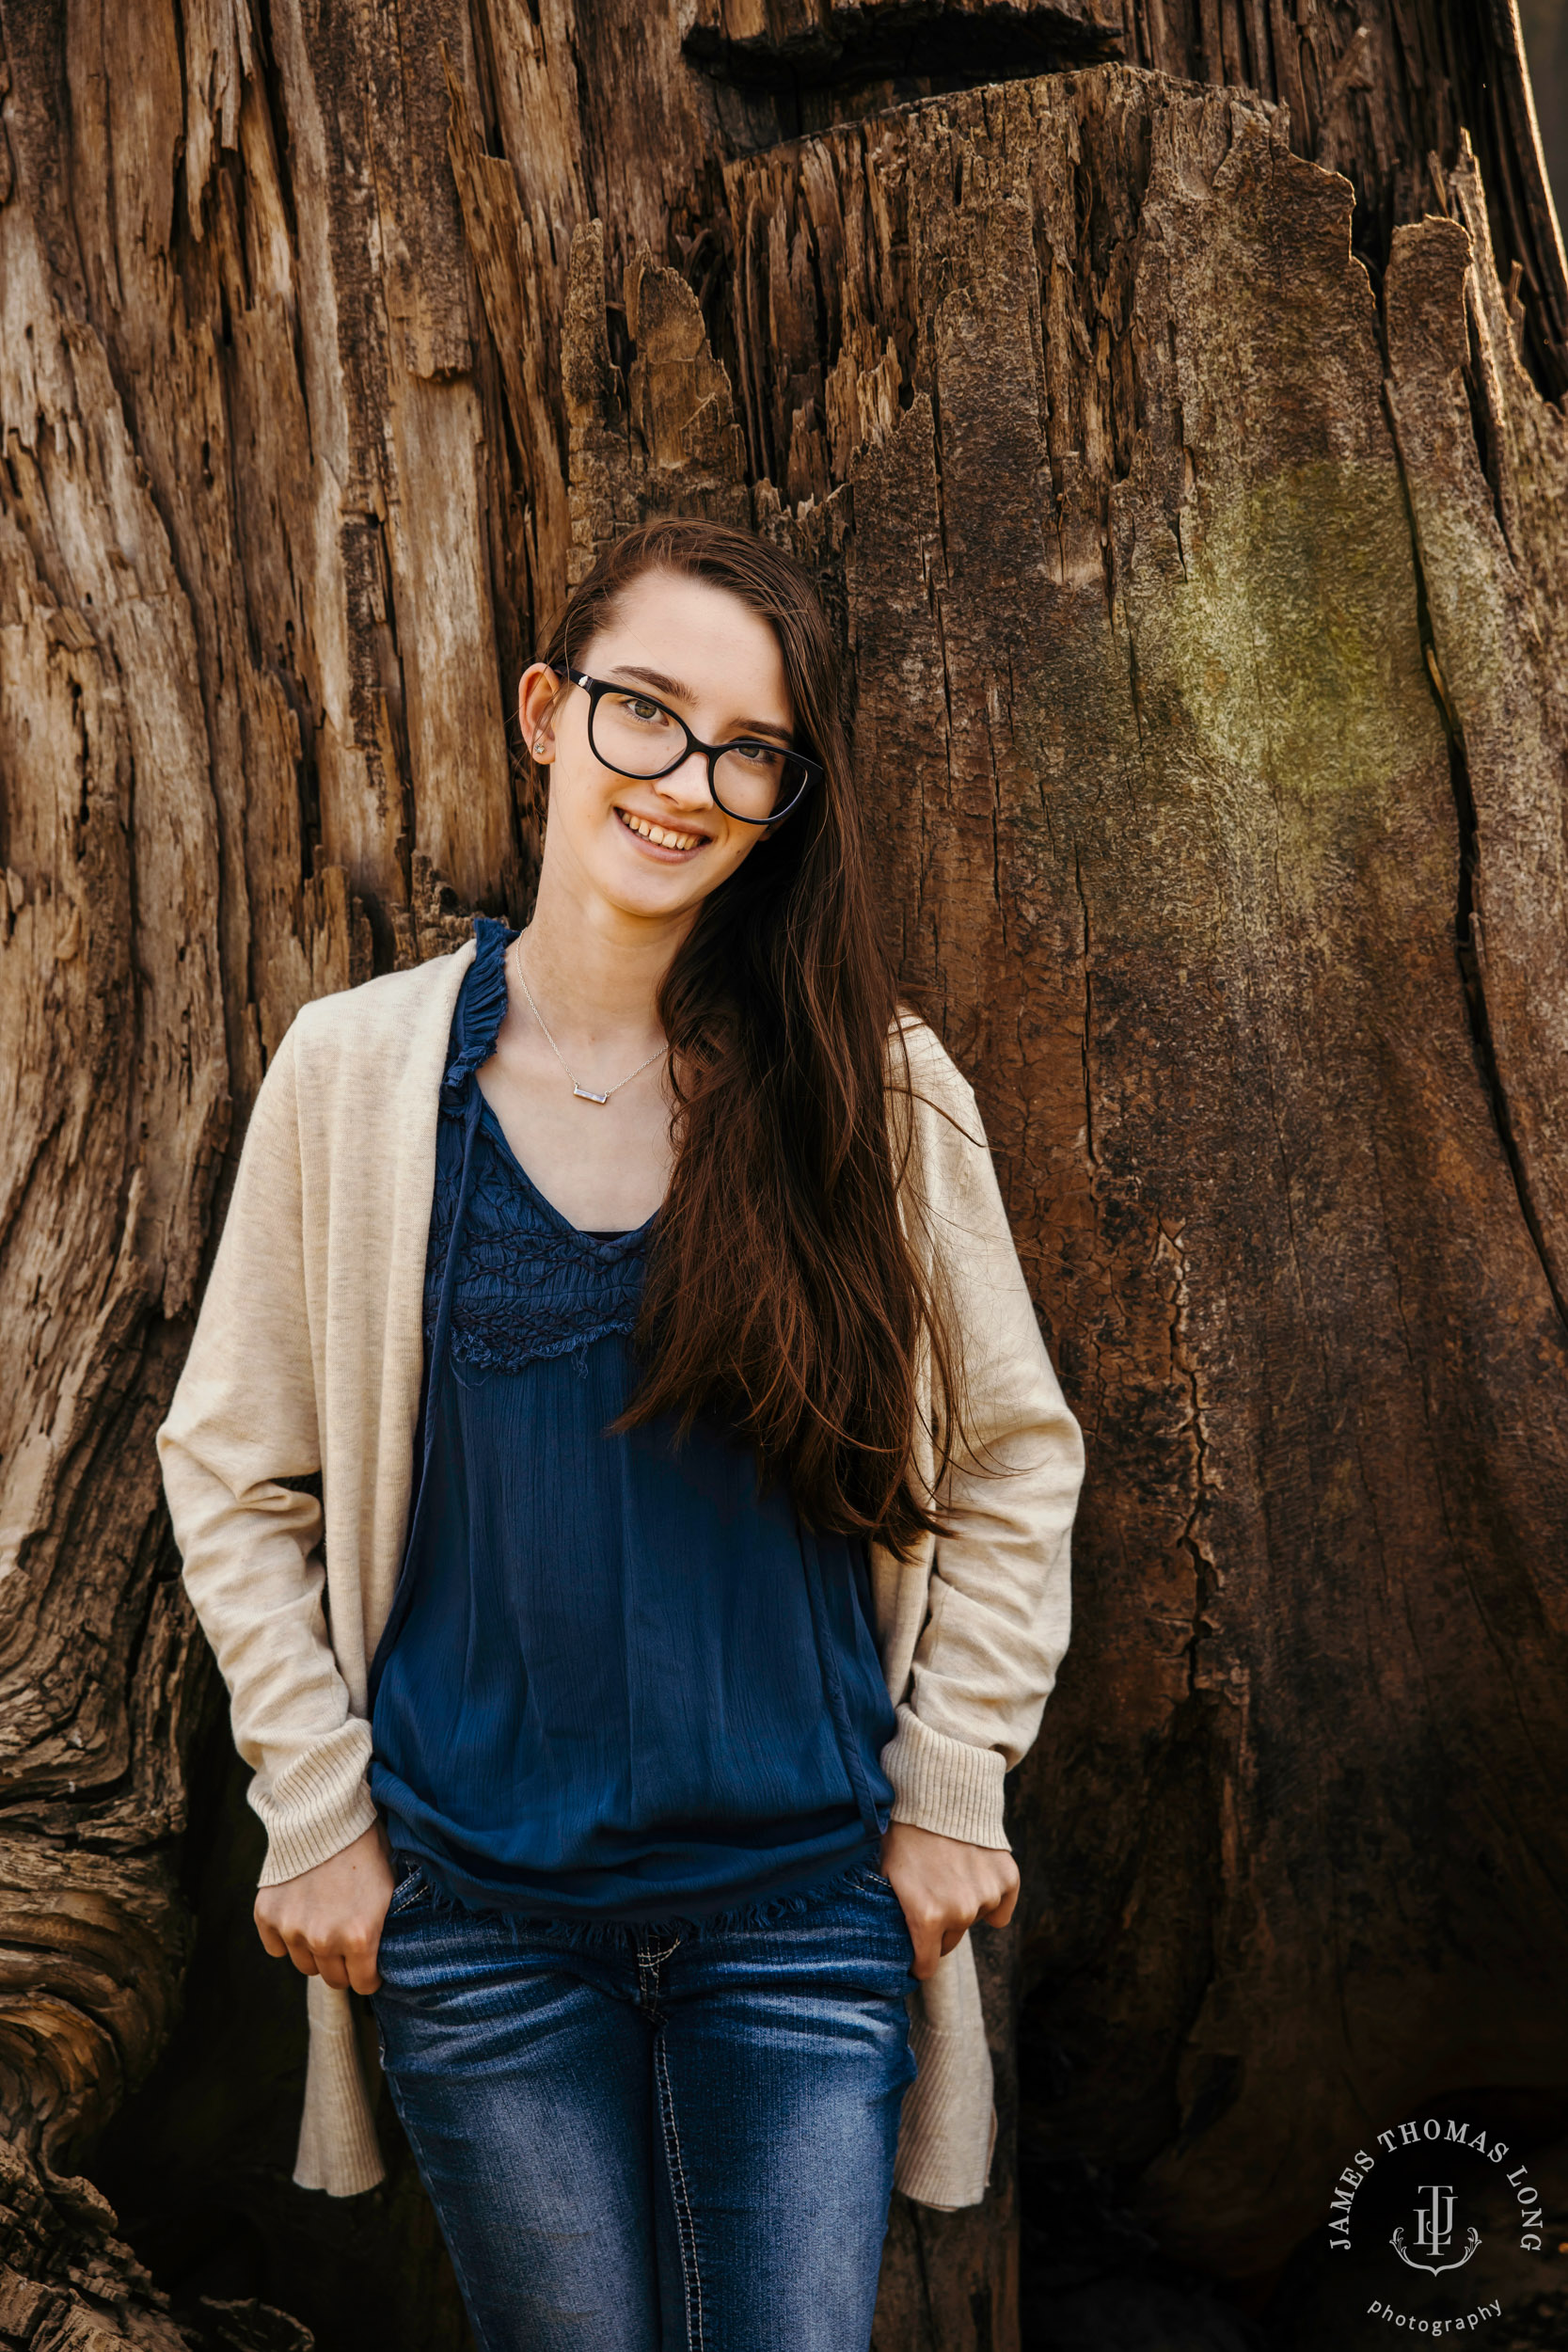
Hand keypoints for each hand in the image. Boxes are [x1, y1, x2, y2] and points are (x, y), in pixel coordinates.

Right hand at [253, 1819, 394, 1993]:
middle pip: (333, 1978)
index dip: (369, 1974)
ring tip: (324, 1919)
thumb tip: (382, 1958)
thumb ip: (382, 1930)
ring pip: (304, 1964)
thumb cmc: (365, 1848)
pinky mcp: (267, 1915)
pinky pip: (275, 1947)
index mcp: (360, 1936)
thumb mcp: (389, 1890)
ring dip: (314, 1950)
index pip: (363, 1984)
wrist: (325, 1813)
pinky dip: (285, 1936)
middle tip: (346, 1938)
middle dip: (343, 1964)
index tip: (369, 1964)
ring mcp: (292, 1929)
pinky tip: (299, 1912)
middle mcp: (324, 1939)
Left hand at [878, 1820, 1019, 1981]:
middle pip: (951, 1941)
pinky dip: (992, 1897)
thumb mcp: (885, 1875)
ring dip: (964, 1904)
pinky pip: (1001, 1907)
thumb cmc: (904, 1834)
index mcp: (926, 1917)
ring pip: (974, 1919)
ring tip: (949, 1872)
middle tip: (930, 1895)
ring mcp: (986, 1896)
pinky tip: (975, 1872)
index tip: (916, 1953)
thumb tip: (889, 1941)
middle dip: (940, 1928)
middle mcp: (959, 1912)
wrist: (937, 1793)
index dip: (919, 1960)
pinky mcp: (1007, 1879)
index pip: (927, 1965)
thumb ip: (893, 1913)